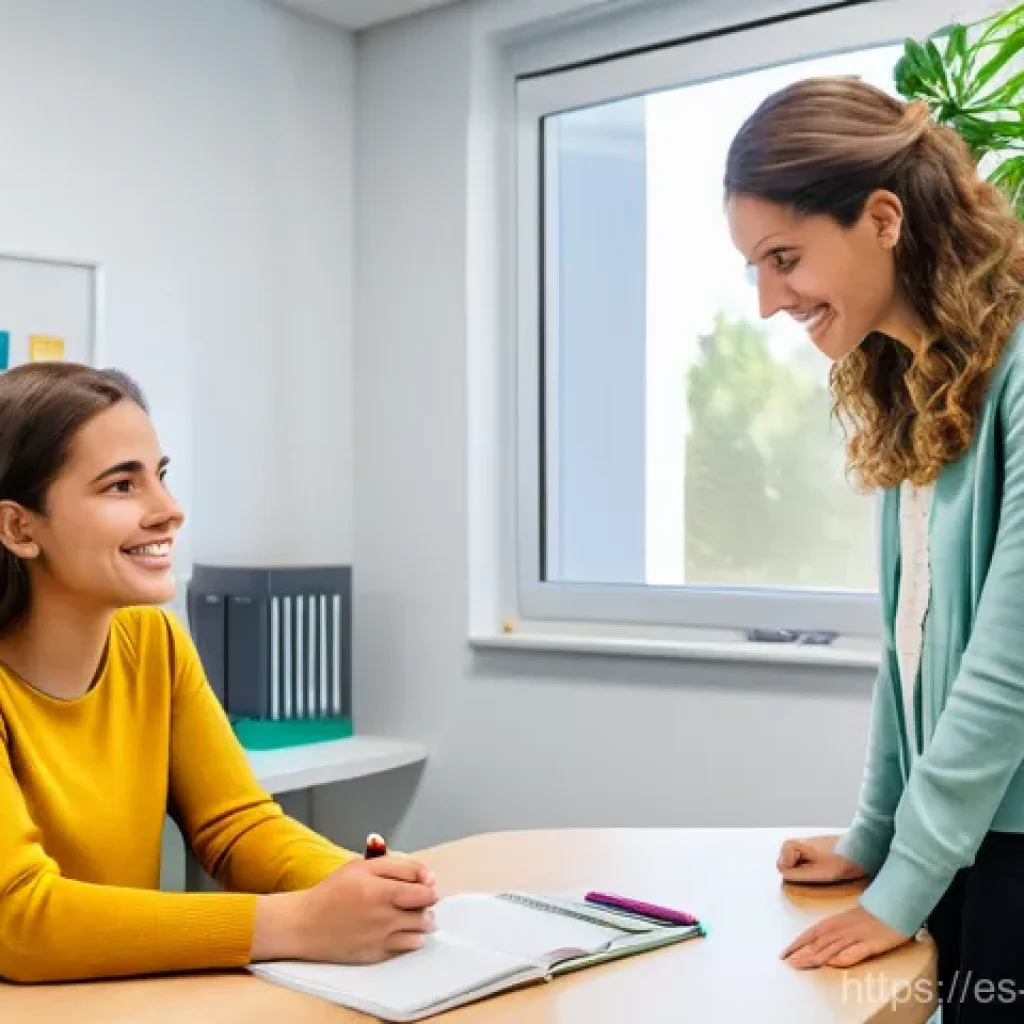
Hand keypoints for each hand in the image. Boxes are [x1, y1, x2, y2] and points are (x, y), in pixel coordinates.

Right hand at [253, 856, 437, 963]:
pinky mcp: (377, 955)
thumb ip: (397, 866)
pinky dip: (409, 939)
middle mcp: (387, 918)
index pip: (426, 891)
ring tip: (409, 915)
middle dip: (426, 904)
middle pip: (426, 913)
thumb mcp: (362, 867)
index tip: (422, 884)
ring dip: (421, 923)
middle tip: (416, 900)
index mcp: (384, 892)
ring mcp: (383, 939)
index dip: (428, 886)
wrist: (305, 924)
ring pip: (421, 934)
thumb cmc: (333, 891)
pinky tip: (398, 930)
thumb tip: (427, 876)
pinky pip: (406, 949)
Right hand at [778, 835, 866, 883]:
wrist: (859, 851)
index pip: (781, 867)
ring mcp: (806, 845)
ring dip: (805, 870)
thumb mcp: (815, 873)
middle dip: (798, 872)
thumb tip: (783, 873)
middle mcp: (796, 842)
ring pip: (796, 863)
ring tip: (821, 871)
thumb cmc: (838, 862)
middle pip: (786, 864)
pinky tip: (825, 868)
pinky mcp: (815, 848)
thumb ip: (794, 874)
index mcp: (793, 845)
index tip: (809, 873)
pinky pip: (805, 861)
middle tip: (815, 873)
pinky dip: (812, 867)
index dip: (794, 874)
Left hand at [782, 906, 911, 968]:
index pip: (810, 934)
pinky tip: (831, 963)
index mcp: (834, 922)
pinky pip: (853, 953)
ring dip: (813, 957)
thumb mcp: (848, 920)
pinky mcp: (870, 945)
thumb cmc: (870, 914)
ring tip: (799, 964)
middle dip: (800, 953)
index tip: (784, 954)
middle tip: (786, 962)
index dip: (796, 944)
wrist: (892, 907)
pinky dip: (841, 958)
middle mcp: (841, 929)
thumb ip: (834, 931)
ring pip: (830, 948)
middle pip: (817, 943)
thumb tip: (819, 944)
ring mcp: (855, 937)